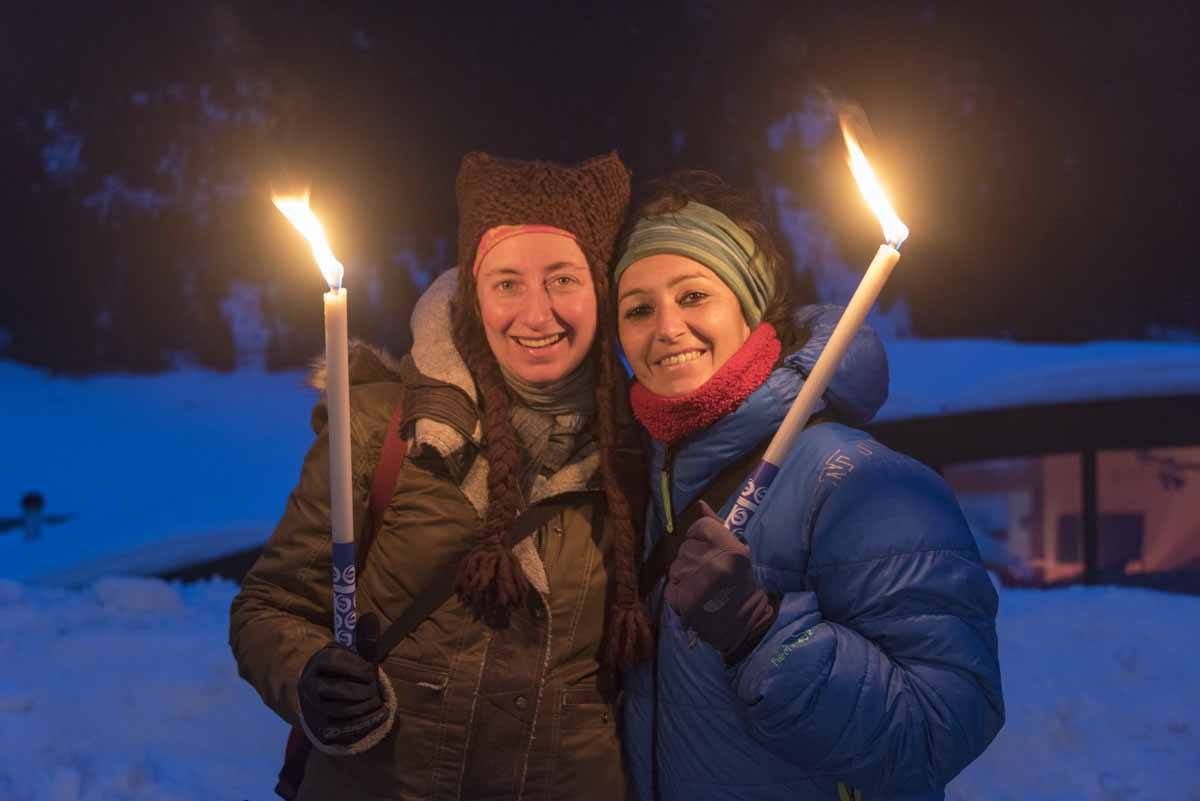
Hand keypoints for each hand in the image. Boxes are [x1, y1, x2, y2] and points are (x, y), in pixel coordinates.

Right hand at [299, 644, 390, 747]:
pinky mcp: (321, 727)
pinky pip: (346, 727)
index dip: (357, 666)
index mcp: (318, 662)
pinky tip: (378, 713)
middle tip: (374, 687)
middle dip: (364, 688)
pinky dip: (367, 721)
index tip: (371, 670)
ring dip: (367, 705)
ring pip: (344, 709)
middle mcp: (309, 685)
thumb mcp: (353, 654)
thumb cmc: (346, 671)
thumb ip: (364, 639)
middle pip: (339, 689)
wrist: (325, 697)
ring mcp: (314, 708)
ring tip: (376, 699)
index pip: (333, 661)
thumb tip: (371, 617)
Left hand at [665, 502, 777, 663]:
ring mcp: (692, 579)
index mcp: (726, 545)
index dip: (702, 538)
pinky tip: (695, 599)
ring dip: (686, 576)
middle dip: (694, 559)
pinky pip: (671, 587)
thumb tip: (701, 504)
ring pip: (676, 567)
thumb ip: (717, 526)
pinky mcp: (680, 599)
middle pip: (685, 548)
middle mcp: (708, 559)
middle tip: (711, 574)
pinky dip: (679, 593)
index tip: (712, 552)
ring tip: (704, 588)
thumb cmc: (744, 586)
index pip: (698, 527)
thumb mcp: (739, 551)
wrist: (745, 624)